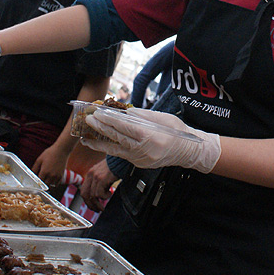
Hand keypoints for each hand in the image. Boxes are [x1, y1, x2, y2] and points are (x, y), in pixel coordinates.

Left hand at [32, 143, 70, 187]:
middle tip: (40, 181)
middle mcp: (51, 175)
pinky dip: (53, 184)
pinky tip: (51, 180)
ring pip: (51, 185)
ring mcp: (57, 176)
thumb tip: (32, 175)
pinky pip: (57, 184)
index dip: (36, 182)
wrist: (61, 150)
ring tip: (45, 180)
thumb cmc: (49, 153)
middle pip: (45, 185)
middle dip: (42, 184)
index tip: (35, 181)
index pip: (39, 182)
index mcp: (44, 172)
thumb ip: (34, 168)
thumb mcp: (39, 159)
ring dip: (47, 184)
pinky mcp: (61, 176)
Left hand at [80, 159, 116, 210]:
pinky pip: (99, 194)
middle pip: (85, 194)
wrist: (121, 159)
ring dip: (99, 202)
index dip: (87, 200)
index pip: (83, 190)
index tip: (93, 205)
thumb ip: (99, 181)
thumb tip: (99, 195)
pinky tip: (110, 193)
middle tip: (97, 209)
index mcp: (90, 173)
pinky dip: (105, 196)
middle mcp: (91, 175)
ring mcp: (95, 177)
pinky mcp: (101, 179)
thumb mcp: (104, 173)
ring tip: (105, 202)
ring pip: (93, 196)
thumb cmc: (115, 166)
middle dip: (91, 204)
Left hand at [82, 108, 220, 173]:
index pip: (125, 127)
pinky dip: (109, 148)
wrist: (187, 151)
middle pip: (117, 138)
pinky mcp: (138, 163)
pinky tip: (100, 143)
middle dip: (101, 128)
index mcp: (150, 137)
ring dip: (99, 142)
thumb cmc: (177, 131)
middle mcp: (143, 150)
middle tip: (88, 119)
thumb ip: (142, 116)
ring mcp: (140, 159)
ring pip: (115, 150)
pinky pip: (120, 154)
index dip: (110, 120)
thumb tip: (124, 112)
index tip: (98, 113)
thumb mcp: (162, 118)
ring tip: (86, 137)